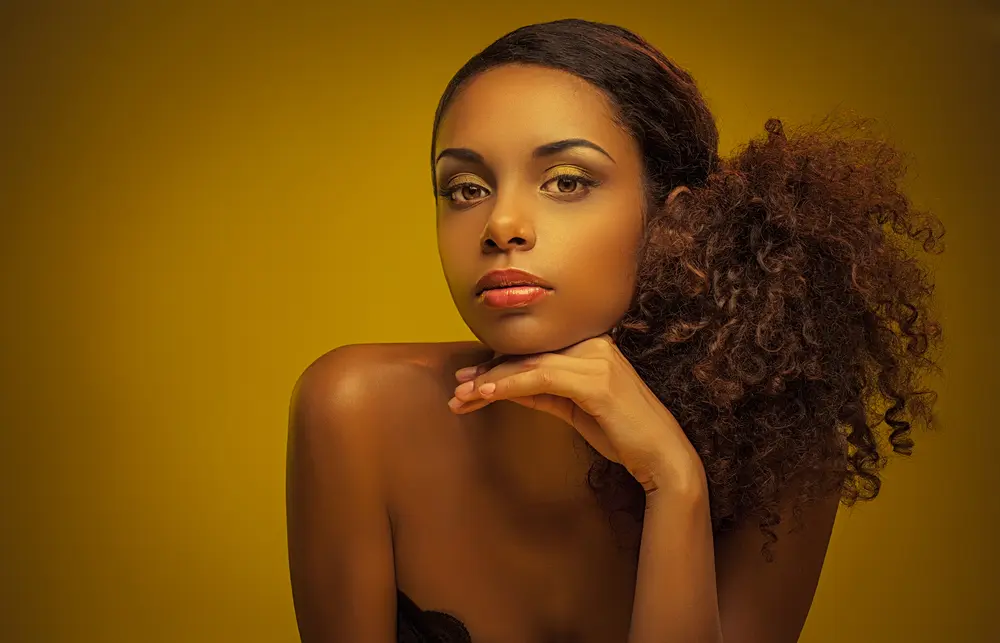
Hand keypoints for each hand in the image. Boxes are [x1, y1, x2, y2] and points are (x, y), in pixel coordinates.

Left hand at [448, 334, 705, 494]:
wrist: (663, 457)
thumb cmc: (621, 433)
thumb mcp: (574, 408)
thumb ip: (544, 393)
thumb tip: (506, 386)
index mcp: (592, 345)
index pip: (535, 350)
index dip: (498, 363)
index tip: (469, 379)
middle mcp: (594, 344)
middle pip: (528, 354)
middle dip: (488, 372)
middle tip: (457, 388)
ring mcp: (597, 360)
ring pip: (529, 364)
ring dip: (491, 381)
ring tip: (462, 397)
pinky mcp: (596, 381)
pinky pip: (541, 379)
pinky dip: (510, 386)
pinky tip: (486, 395)